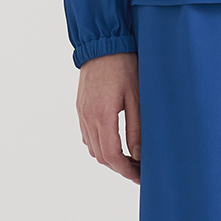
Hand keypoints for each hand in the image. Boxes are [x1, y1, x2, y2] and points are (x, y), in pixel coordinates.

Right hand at [76, 52, 140, 182]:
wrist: (102, 43)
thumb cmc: (124, 66)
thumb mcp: (137, 97)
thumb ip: (136, 128)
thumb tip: (137, 155)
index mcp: (102, 115)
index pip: (112, 155)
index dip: (126, 170)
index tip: (140, 176)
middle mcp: (87, 117)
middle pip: (100, 156)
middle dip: (119, 167)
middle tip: (138, 171)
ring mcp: (81, 113)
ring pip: (92, 148)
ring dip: (109, 158)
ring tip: (129, 159)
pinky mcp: (80, 108)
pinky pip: (87, 135)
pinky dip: (100, 145)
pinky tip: (115, 143)